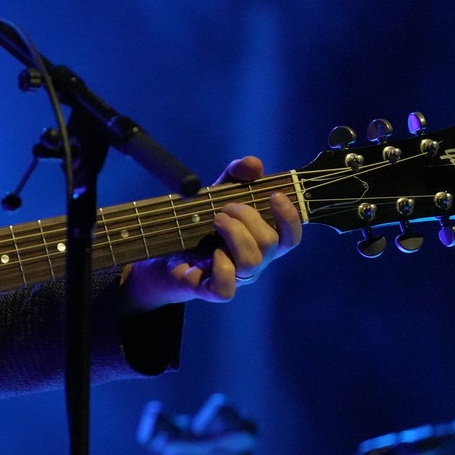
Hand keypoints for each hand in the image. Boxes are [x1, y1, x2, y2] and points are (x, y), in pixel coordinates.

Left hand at [124, 155, 303, 309]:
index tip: (274, 194)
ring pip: (252, 262)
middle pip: (270, 243)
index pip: (291, 237)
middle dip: (248, 217)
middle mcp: (254, 261)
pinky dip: (221, 266)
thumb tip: (254, 164)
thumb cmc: (197, 225)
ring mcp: (235, 278)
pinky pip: (226, 288)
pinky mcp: (211, 291)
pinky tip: (211, 252)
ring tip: (215, 219)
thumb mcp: (216, 194)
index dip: (290, 217)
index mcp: (261, 241)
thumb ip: (235, 176)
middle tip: (225, 207)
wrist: (162, 255)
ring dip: (235, 233)